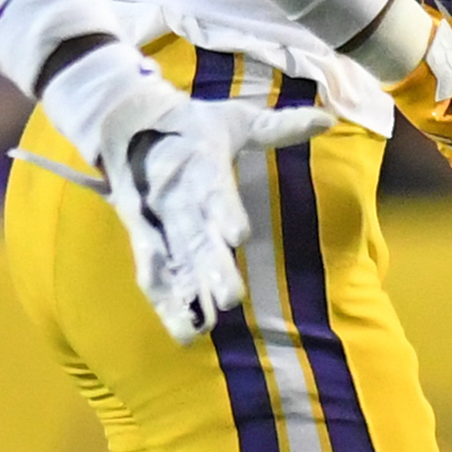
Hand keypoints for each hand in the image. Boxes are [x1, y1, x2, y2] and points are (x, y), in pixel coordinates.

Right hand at [40, 45, 334, 342]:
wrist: (124, 121)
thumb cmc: (191, 125)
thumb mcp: (234, 119)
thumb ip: (279, 127)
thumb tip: (328, 119)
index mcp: (200, 165)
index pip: (213, 191)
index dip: (224, 211)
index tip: (239, 234)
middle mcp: (176, 197)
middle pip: (194, 236)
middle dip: (211, 267)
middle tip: (231, 298)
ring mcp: (156, 221)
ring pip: (173, 261)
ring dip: (188, 293)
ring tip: (205, 327)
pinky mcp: (142, 237)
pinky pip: (152, 273)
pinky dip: (166, 303)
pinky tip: (185, 332)